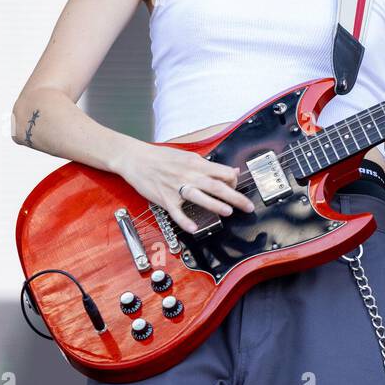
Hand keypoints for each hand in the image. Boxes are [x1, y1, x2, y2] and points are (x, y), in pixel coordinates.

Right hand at [115, 142, 254, 232]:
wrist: (136, 158)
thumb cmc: (162, 157)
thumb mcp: (188, 156)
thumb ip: (209, 165)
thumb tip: (232, 171)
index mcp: (196, 163)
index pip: (223, 172)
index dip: (234, 181)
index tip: (237, 188)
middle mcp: (189, 175)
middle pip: (217, 186)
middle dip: (235, 196)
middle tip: (248, 206)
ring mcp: (177, 188)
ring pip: (200, 197)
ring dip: (215, 205)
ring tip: (228, 212)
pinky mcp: (165, 199)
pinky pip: (177, 212)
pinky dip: (185, 221)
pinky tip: (194, 228)